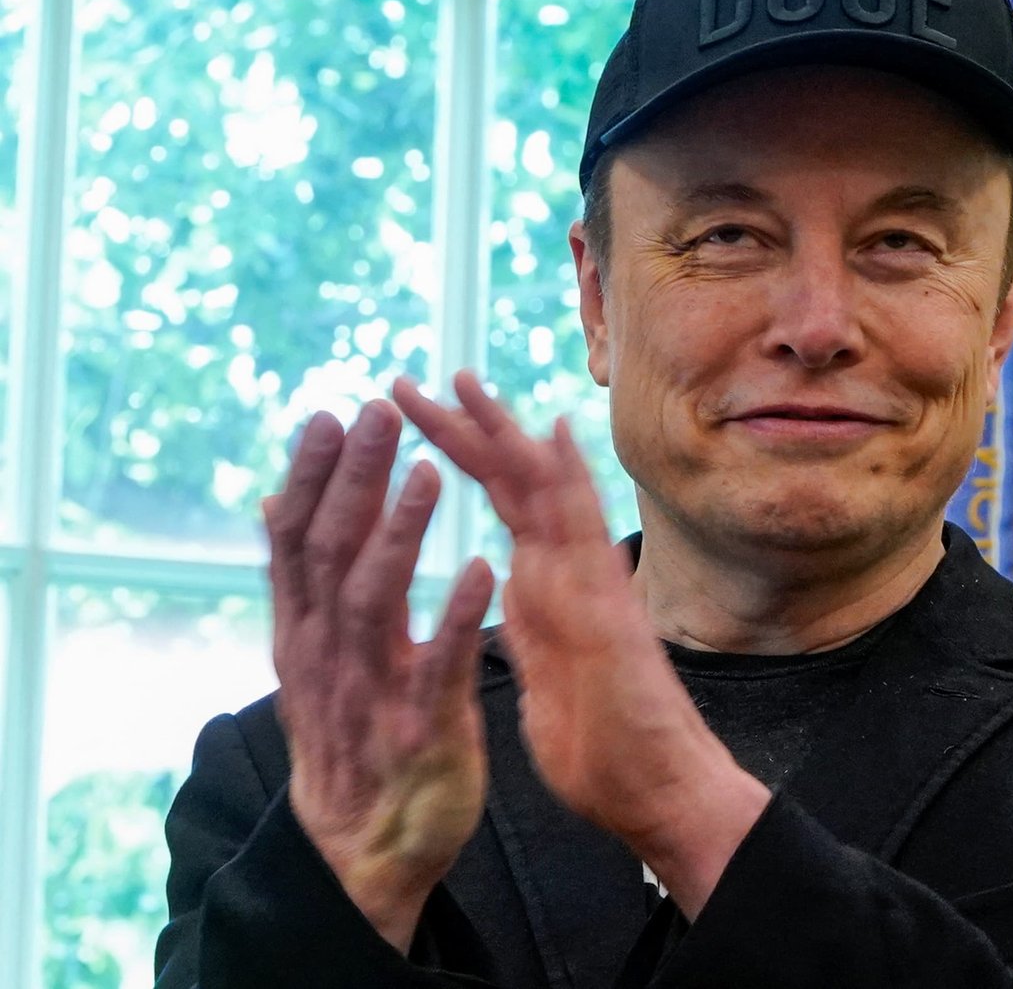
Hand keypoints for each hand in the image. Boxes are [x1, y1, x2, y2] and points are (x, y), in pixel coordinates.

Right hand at [265, 400, 494, 952]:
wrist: (360, 851)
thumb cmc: (348, 736)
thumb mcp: (310, 657)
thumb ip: (301, 583)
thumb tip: (278, 503)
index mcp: (308, 632)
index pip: (302, 539)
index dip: (315, 476)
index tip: (331, 414)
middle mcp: (329, 654)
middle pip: (332, 552)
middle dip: (354, 480)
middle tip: (375, 413)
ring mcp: (372, 689)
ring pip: (376, 599)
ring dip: (400, 533)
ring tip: (428, 473)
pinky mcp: (421, 726)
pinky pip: (438, 665)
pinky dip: (457, 616)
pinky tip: (482, 568)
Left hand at [395, 372, 769, 917]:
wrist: (661, 795)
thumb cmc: (607, 749)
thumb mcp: (544, 681)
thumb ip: (531, 631)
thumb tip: (511, 593)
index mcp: (546, 590)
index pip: (499, 506)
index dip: (457, 459)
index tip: (411, 420)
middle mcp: (569, 574)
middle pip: (513, 483)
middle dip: (462, 430)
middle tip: (409, 381)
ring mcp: (592, 585)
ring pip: (545, 491)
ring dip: (503, 434)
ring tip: (462, 382)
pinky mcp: (608, 610)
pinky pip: (585, 537)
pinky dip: (570, 481)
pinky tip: (553, 434)